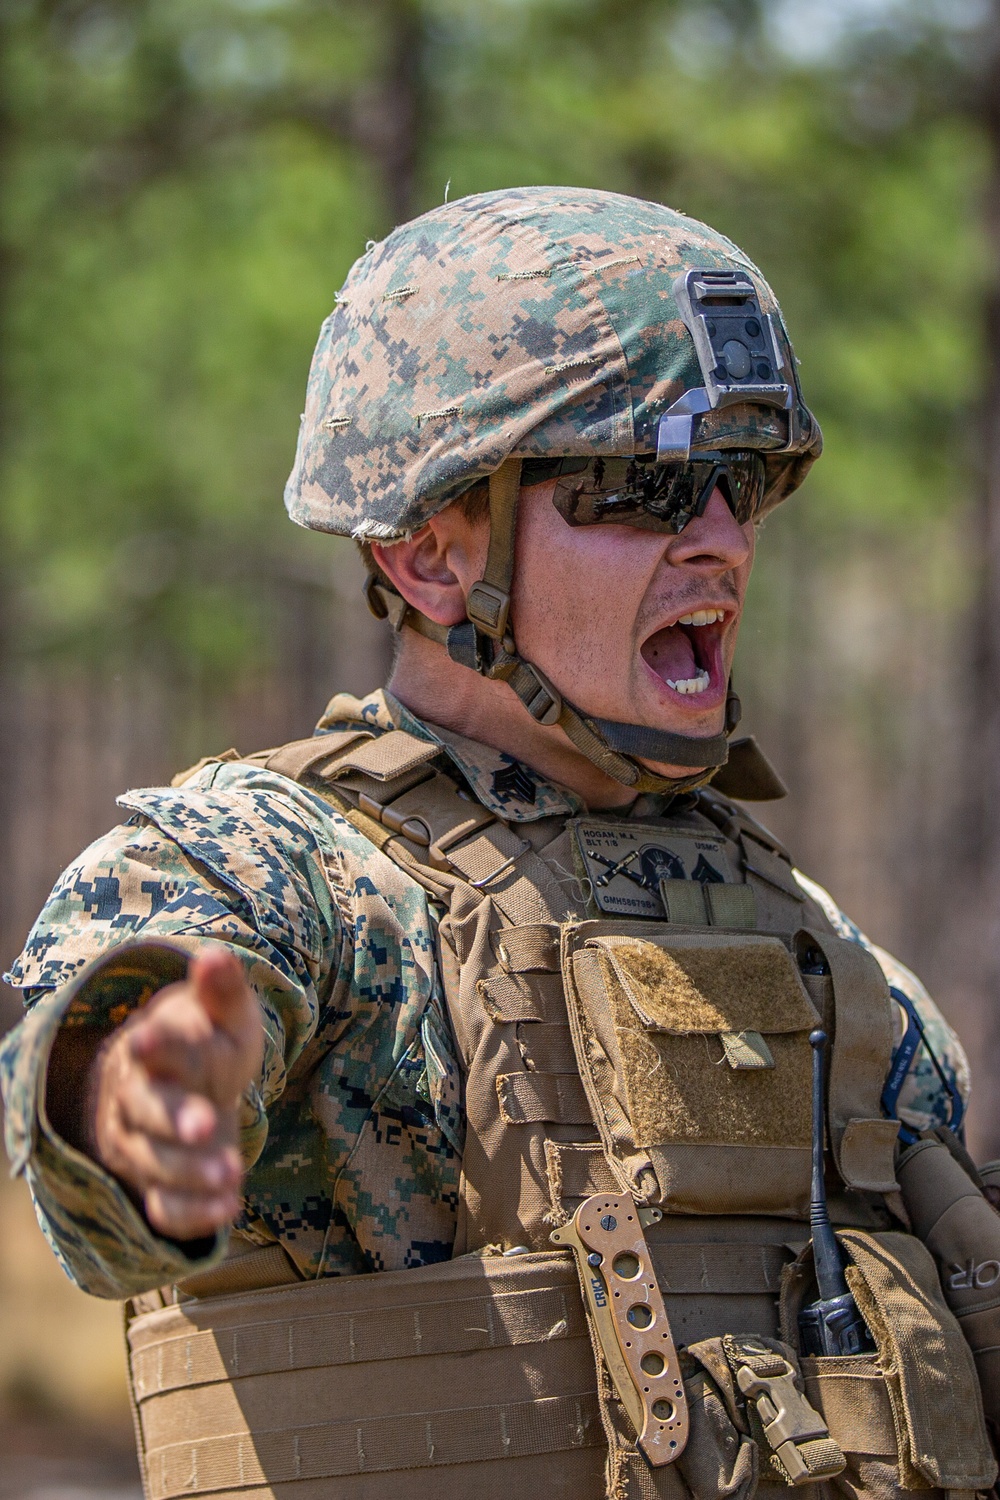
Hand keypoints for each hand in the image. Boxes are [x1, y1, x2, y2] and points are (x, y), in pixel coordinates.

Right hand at [83, 947, 262, 1240]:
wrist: (181, 1086)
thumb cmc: (206, 1043)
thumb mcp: (223, 1015)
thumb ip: (222, 990)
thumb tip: (214, 955)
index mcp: (154, 1047)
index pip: (152, 1047)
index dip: (154, 1045)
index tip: (147, 1041)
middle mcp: (138, 1098)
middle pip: (147, 1112)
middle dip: (174, 1119)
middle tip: (207, 1125)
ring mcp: (142, 1145)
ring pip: (154, 1163)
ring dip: (191, 1171)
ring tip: (234, 1174)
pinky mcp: (155, 1186)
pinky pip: (164, 1207)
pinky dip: (193, 1213)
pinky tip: (229, 1209)